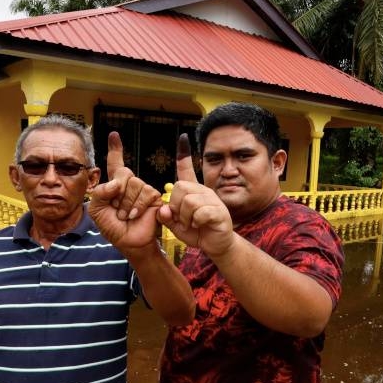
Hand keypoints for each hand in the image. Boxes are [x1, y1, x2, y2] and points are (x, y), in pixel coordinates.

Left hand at [89, 131, 162, 250]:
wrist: (128, 242)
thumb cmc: (113, 228)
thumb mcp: (97, 210)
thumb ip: (100, 193)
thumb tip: (117, 183)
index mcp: (116, 186)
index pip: (116, 163)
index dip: (116, 149)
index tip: (114, 135)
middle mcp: (131, 185)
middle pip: (124, 173)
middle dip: (117, 193)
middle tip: (117, 210)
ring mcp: (143, 190)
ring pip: (134, 184)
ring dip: (126, 204)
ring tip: (126, 216)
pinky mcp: (154, 198)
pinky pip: (145, 193)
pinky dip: (136, 206)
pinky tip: (134, 216)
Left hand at [157, 134, 233, 255]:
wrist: (216, 245)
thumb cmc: (197, 232)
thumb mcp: (177, 225)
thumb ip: (167, 217)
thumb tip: (163, 209)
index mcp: (193, 191)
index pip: (187, 169)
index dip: (184, 155)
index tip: (183, 138)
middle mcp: (204, 191)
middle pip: (180, 188)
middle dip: (176, 206)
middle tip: (182, 219)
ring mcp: (213, 200)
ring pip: (189, 201)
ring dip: (185, 217)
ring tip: (191, 224)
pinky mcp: (219, 212)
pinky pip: (200, 212)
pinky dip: (196, 222)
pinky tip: (200, 225)